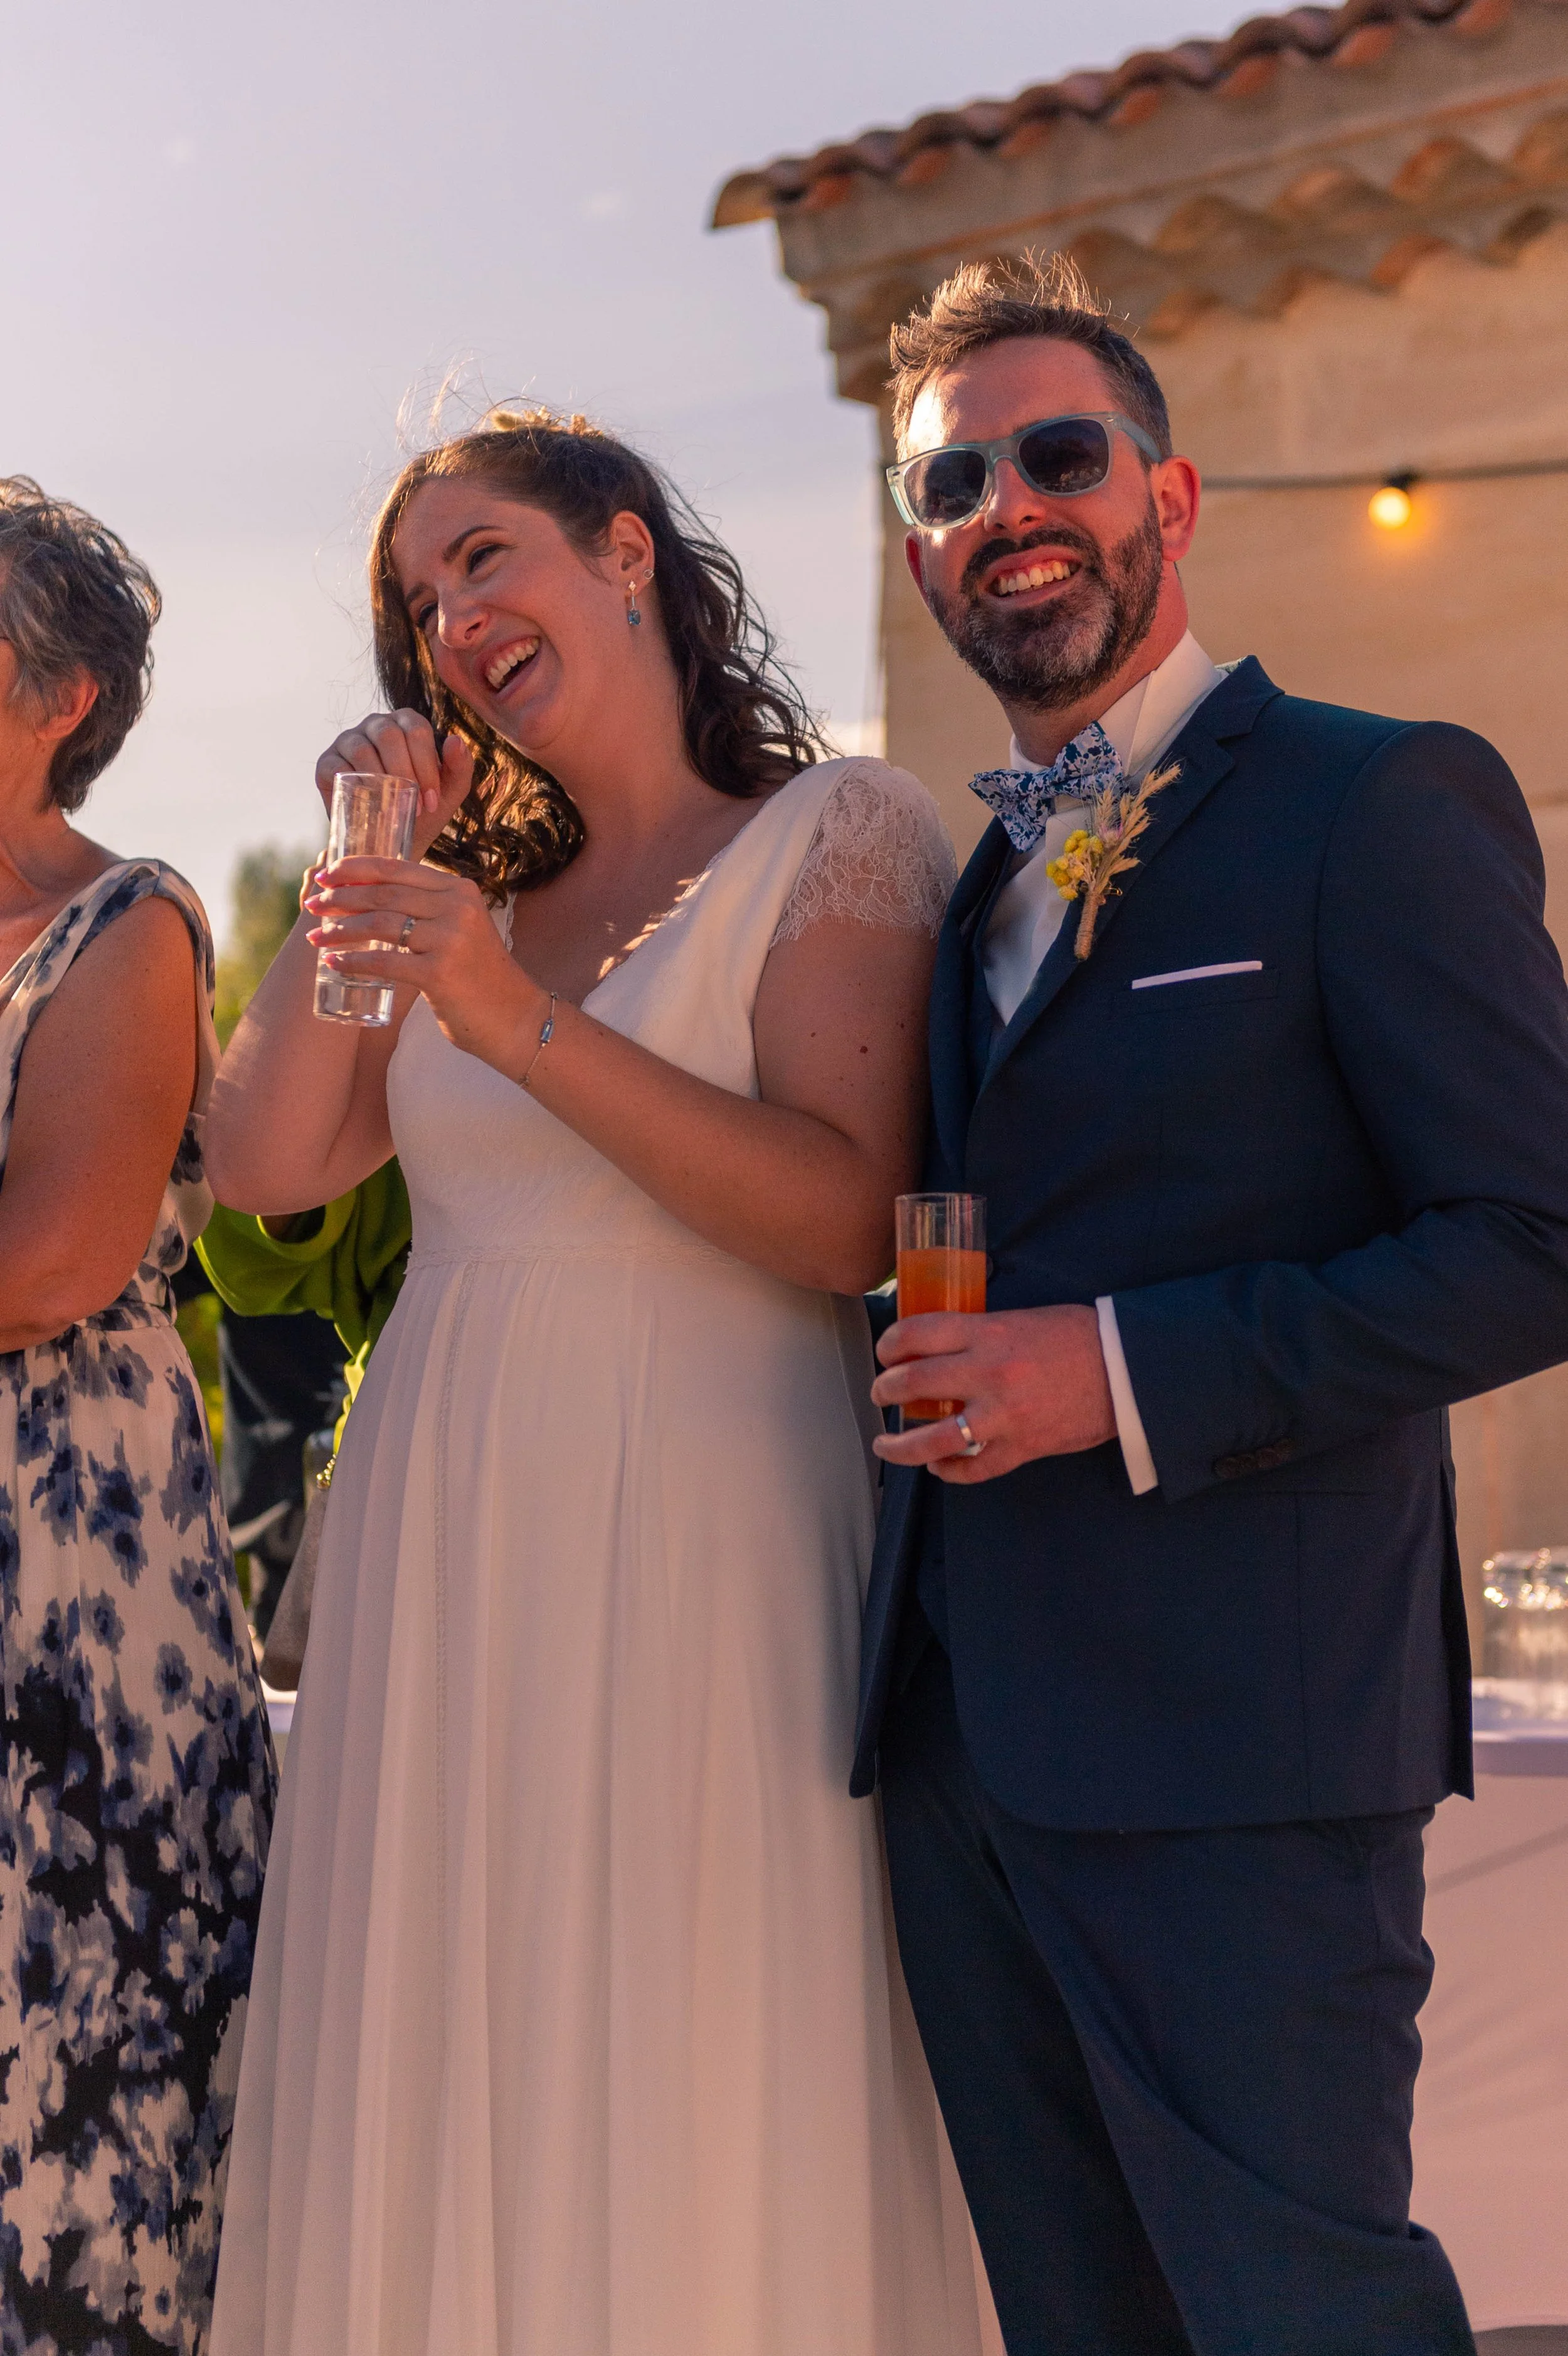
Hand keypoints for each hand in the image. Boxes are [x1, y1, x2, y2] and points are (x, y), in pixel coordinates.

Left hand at [305, 857, 541, 1070]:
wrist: (513, 1018)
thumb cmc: (477, 976)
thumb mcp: (459, 928)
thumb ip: (427, 909)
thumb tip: (368, 896)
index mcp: (459, 889)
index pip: (397, 868)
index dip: (355, 868)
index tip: (325, 874)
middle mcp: (457, 907)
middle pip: (384, 894)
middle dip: (341, 898)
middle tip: (313, 905)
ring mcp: (450, 939)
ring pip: (380, 924)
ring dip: (341, 930)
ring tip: (316, 937)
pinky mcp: (440, 973)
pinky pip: (384, 962)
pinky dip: (353, 961)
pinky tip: (334, 963)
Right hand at [315, 709, 475, 859]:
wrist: (390, 841)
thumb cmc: (422, 811)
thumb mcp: (449, 793)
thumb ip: (461, 768)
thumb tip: (455, 739)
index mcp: (406, 723)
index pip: (417, 729)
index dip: (427, 765)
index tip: (432, 802)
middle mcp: (376, 725)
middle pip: (389, 734)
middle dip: (406, 773)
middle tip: (416, 808)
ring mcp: (348, 741)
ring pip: (362, 748)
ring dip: (381, 780)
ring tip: (393, 808)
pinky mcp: (327, 762)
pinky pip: (336, 766)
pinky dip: (353, 784)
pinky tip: (367, 803)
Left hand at [870, 1304, 1115, 1483]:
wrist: (1127, 1370)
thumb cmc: (1078, 1337)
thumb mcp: (1021, 1319)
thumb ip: (980, 1333)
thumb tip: (941, 1346)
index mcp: (988, 1333)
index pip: (916, 1333)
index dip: (890, 1344)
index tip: (885, 1352)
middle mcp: (988, 1373)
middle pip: (914, 1382)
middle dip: (886, 1389)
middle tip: (881, 1392)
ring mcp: (1004, 1415)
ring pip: (934, 1438)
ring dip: (901, 1444)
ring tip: (885, 1444)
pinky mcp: (1022, 1447)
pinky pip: (974, 1469)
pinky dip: (949, 1472)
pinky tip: (938, 1467)